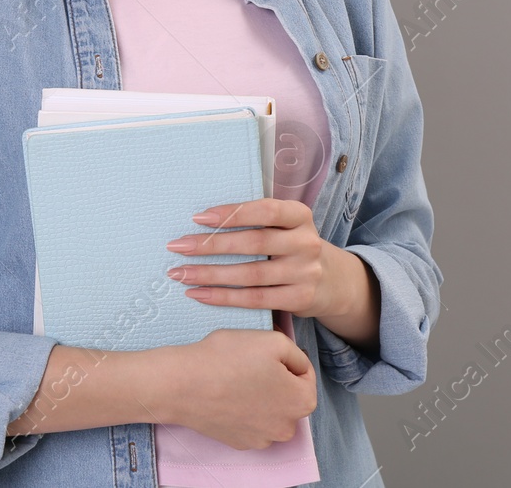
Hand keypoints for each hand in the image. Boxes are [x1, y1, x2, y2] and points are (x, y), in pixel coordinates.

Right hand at [155, 329, 315, 449]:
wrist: (183, 384)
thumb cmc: (228, 359)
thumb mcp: (273, 340)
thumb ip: (297, 353)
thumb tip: (299, 364)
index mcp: (301, 402)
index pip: (305, 374)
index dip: (286, 358)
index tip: (265, 353)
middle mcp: (287, 428)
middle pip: (289, 396)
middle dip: (276, 380)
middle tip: (250, 364)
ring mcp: (262, 439)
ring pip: (270, 410)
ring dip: (260, 396)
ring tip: (237, 378)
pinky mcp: (240, 442)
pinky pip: (250, 422)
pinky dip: (243, 409)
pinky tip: (228, 394)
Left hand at [165, 198, 349, 318]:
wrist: (332, 280)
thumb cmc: (292, 246)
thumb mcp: (286, 226)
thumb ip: (257, 221)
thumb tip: (202, 221)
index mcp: (300, 216)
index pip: (266, 210)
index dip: (233, 213)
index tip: (199, 218)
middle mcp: (306, 243)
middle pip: (254, 243)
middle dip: (211, 245)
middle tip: (178, 247)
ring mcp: (305, 273)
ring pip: (251, 274)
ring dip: (210, 274)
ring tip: (180, 273)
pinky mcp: (300, 299)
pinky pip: (255, 299)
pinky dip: (223, 297)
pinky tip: (199, 294)